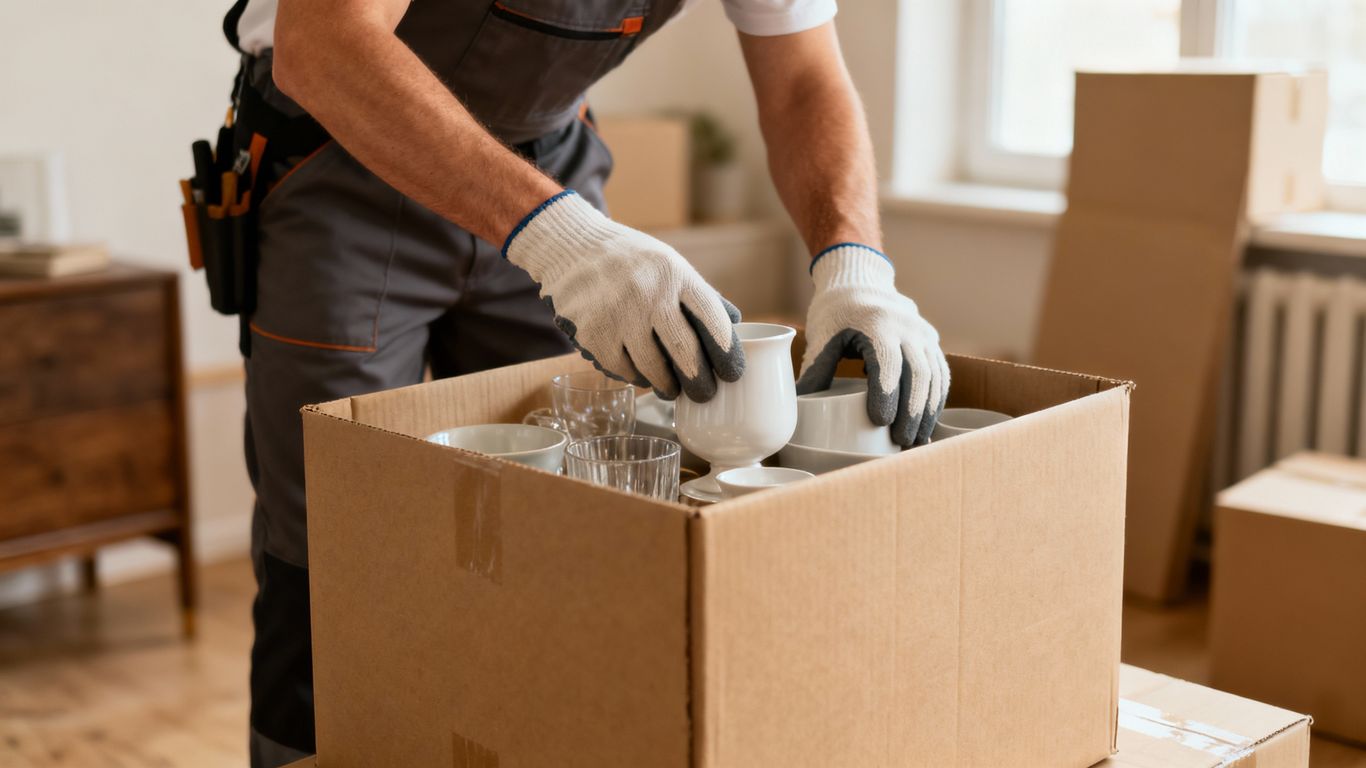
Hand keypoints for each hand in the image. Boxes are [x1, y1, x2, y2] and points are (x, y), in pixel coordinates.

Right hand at [504, 191, 744, 400]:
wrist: (574, 247)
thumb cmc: (632, 262)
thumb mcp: (670, 265)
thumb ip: (699, 295)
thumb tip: (735, 326)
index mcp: (675, 274)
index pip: (712, 319)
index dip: (727, 352)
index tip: (732, 373)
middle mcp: (649, 293)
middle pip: (685, 352)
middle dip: (699, 381)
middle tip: (704, 394)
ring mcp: (619, 314)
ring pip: (653, 368)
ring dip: (666, 384)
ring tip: (670, 388)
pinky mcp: (593, 332)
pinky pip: (622, 369)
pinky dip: (634, 376)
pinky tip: (639, 374)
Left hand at [798, 244, 948, 445]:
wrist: (861, 282)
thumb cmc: (835, 313)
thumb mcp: (821, 338)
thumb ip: (815, 372)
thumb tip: (799, 411)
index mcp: (876, 322)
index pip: (887, 362)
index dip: (886, 393)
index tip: (880, 422)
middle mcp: (907, 326)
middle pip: (917, 373)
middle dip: (911, 411)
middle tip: (901, 442)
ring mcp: (923, 333)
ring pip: (935, 376)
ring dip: (928, 411)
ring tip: (916, 441)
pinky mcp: (932, 341)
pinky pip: (941, 373)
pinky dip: (936, 400)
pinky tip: (927, 424)